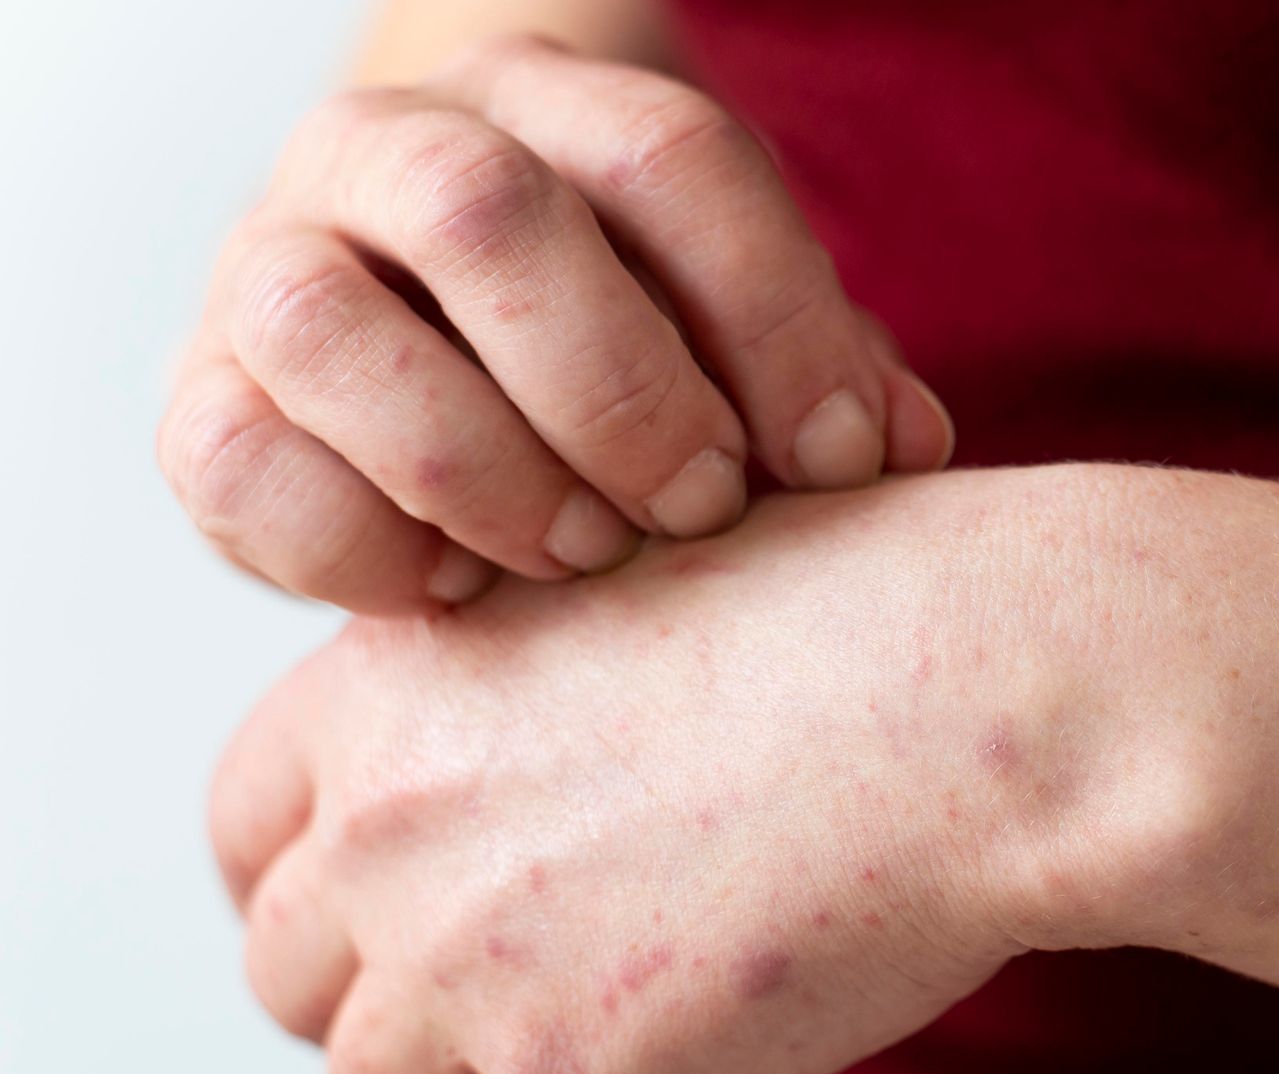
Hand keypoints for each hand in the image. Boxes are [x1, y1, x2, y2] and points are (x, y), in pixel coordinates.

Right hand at [158, 35, 953, 613]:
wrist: (428, 335)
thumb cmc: (619, 340)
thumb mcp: (734, 329)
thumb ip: (822, 368)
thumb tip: (906, 446)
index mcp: (551, 107)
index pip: (671, 159)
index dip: (776, 319)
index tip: (846, 460)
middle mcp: (388, 152)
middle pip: (487, 215)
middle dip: (620, 389)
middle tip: (703, 508)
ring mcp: (267, 264)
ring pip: (323, 324)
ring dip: (482, 464)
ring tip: (584, 554)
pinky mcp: (199, 401)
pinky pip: (239, 466)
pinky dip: (363, 549)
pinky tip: (464, 587)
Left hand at [208, 466, 1220, 1073]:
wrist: (996, 687)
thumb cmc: (873, 613)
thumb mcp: (644, 593)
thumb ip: (526, 698)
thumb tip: (513, 808)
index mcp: (395, 680)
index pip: (251, 829)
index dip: (332, 888)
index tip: (416, 916)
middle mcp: (391, 823)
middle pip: (302, 979)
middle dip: (414, 995)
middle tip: (557, 983)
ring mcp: (464, 960)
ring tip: (652, 1034)